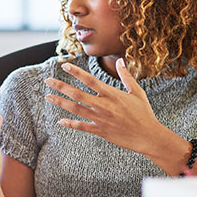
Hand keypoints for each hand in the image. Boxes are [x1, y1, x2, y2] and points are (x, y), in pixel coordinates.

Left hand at [43, 58, 165, 154]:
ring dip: (60, 102)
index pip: (90, 80)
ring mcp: (101, 119)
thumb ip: (126, 76)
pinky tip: (60, 121)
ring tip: (48, 97)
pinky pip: (82, 126)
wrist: (149, 136)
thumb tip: (120, 60)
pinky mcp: (100, 131)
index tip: (64, 66)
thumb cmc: (144, 113)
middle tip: (48, 81)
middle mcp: (104, 106)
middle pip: (78, 94)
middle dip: (61, 87)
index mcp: (112, 94)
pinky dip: (70, 124)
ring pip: (76, 109)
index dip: (76, 73)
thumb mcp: (137, 92)